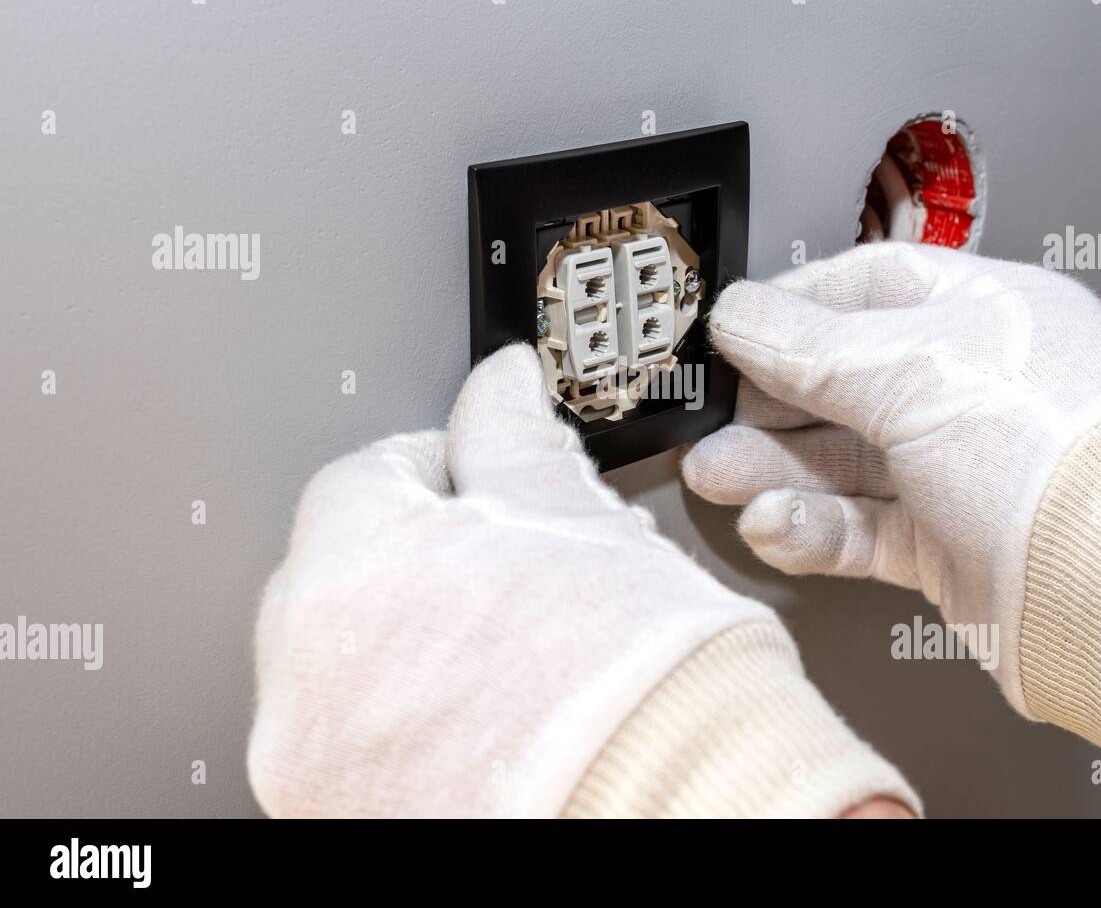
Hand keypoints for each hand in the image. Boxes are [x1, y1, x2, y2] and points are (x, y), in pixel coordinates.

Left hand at [248, 345, 917, 816]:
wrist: (685, 811)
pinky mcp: (344, 820)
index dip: (437, 470)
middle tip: (504, 571)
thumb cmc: (640, 685)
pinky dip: (407, 727)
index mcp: (352, 573)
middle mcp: (305, 680)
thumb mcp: (578, 520)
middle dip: (415, 561)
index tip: (480, 484)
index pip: (365, 478)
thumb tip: (503, 389)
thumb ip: (517, 441)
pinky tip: (490, 723)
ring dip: (408, 648)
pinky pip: (358, 746)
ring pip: (346, 669)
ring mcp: (318, 765)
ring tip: (509, 661)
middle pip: (341, 576)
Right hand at [684, 242, 1100, 763]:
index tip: (732, 331)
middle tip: (712, 419)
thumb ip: (811, 346)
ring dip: (775, 470)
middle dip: (769, 402)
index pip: (869, 289)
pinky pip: (859, 528)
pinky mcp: (946, 547)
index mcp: (984, 316)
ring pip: (843, 462)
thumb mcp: (915, 372)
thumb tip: (740, 317)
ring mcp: (959, 473)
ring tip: (721, 478)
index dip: (793, 307)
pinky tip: (775, 524)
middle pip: (844, 381)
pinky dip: (810, 528)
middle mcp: (974, 390)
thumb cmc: (1061, 461)